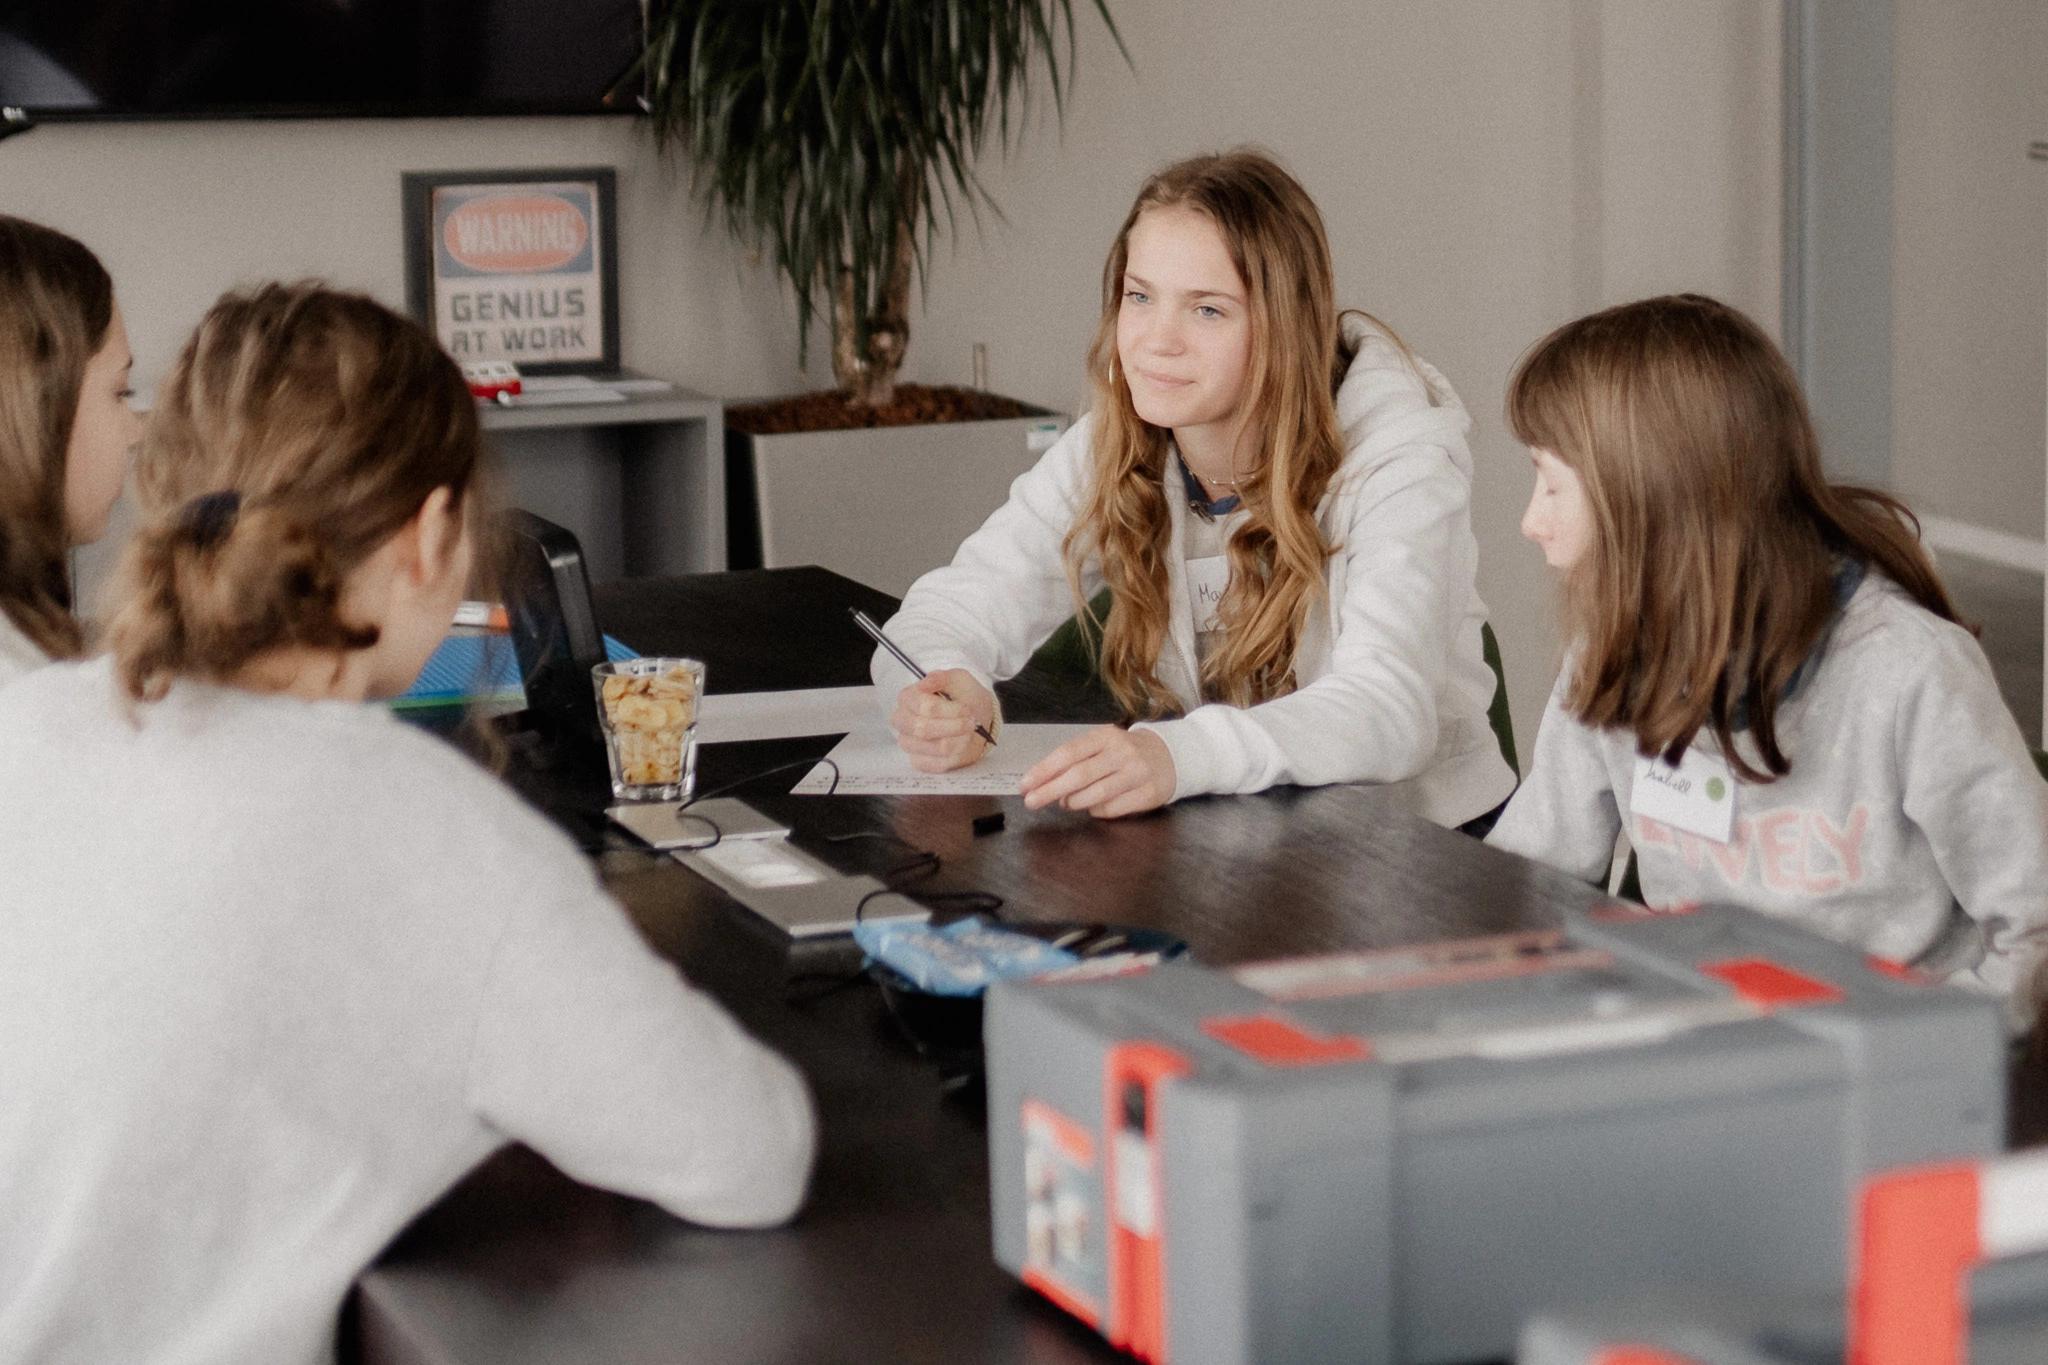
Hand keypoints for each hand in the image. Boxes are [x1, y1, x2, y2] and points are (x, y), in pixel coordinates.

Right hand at [889, 669, 998, 772]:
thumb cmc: (962, 696)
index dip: (949, 710)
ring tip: (967, 731)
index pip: (924, 707)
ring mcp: (909, 743)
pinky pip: (939, 764)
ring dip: (960, 739)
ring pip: (936, 747)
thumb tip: (925, 682)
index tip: (966, 709)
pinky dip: (956, 755)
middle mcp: (903, 721)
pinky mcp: (919, 761)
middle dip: (955, 726)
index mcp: (907, 698)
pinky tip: (960, 744)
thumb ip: (942, 678)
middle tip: (971, 722)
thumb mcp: (957, 679)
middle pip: (924, 729)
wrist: (973, 717)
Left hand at [1019, 725, 1175, 819]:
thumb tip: (1046, 784)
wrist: (1170, 756)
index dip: (1044, 771)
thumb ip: (1075, 761)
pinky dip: (1095, 811)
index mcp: (1105, 736)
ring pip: (1095, 796)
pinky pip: (1112, 809)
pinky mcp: (1148, 793)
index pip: (1068, 754)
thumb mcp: (1101, 746)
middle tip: (1031, 802)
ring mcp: (1137, 774)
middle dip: (1050, 791)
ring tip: (1065, 803)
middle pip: (1078, 776)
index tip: (1025, 785)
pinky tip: (1092, 806)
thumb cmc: (1125, 753)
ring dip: (1073, 802)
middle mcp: (1122, 753)